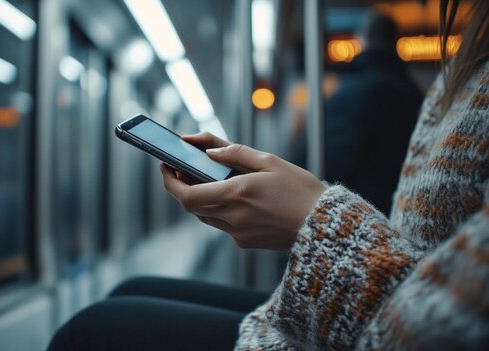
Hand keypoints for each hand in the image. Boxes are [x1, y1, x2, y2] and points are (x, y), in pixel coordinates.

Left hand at [160, 132, 325, 250]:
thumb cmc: (299, 189)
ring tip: (201, 179)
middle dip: (180, 188)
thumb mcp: (269, 162)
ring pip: (204, 215)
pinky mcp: (245, 242)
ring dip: (198, 199)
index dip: (170, 182)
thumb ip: (235, 154)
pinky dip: (218, 209)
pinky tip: (229, 196)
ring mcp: (237, 233)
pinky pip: (222, 224)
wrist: (323, 226)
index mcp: (236, 193)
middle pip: (191, 206)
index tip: (164, 166)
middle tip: (178, 169)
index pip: (186, 195)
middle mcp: (232, 216)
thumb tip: (208, 152)